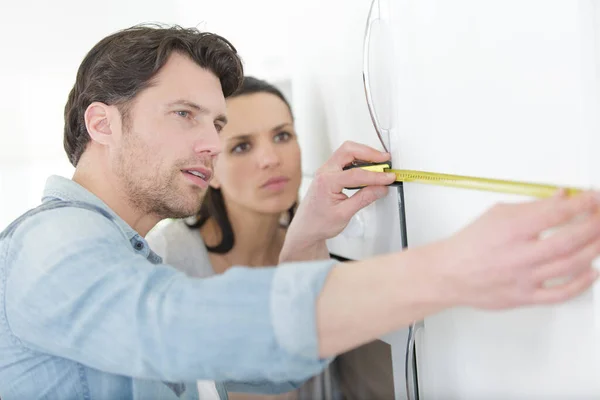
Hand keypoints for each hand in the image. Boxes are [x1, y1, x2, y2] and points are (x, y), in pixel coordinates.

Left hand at [280, 141, 395, 261]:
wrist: (306, 229)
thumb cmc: (318, 223)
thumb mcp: (344, 214)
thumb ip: (363, 199)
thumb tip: (380, 188)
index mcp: (326, 182)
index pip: (356, 174)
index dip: (376, 175)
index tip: (389, 177)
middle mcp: (324, 172)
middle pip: (348, 150)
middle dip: (369, 153)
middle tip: (384, 160)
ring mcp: (326, 171)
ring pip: (346, 151)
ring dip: (364, 154)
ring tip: (379, 163)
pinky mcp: (330, 173)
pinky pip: (345, 159)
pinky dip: (359, 160)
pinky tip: (368, 168)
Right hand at [437, 190, 599, 308]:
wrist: (449, 273)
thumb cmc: (470, 245)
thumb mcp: (496, 215)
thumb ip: (531, 207)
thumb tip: (559, 199)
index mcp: (511, 229)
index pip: (556, 213)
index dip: (582, 204)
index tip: (592, 198)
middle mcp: (519, 254)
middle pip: (569, 239)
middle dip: (594, 226)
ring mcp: (523, 277)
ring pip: (570, 264)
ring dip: (593, 250)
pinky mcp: (524, 296)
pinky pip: (559, 293)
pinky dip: (581, 283)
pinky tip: (591, 272)